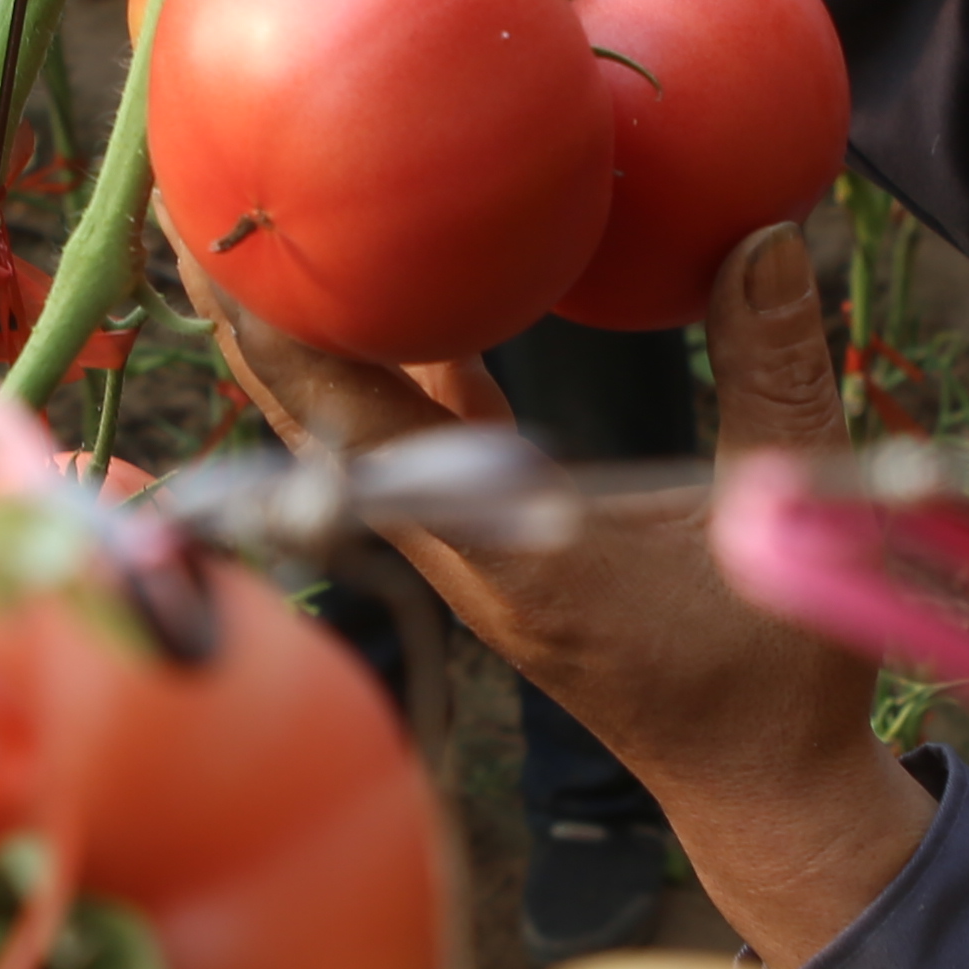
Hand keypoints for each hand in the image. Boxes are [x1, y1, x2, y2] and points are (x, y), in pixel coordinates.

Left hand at [177, 218, 935, 968]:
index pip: (355, 425)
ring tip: (257, 218)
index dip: (279, 333)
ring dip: (300, 326)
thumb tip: (762, 236)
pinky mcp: (487, 541)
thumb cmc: (773, 672)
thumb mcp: (784, 514)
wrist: (755, 786)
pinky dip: (385, 353)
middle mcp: (454, 544)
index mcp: (502, 543)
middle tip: (184, 183)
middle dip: (246, 304)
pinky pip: (411, 431)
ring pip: (349, 421)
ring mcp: (462, 545)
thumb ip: (776, 374)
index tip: (217, 241)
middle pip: (312, 411)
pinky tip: (390, 279)